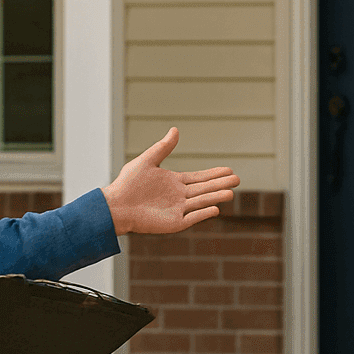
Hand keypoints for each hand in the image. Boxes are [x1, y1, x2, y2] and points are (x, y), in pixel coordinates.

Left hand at [102, 127, 239, 235]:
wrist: (115, 205)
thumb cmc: (127, 183)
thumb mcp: (147, 160)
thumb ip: (163, 147)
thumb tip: (175, 129)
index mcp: (174, 182)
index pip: (199, 178)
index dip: (214, 174)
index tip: (229, 169)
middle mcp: (179, 196)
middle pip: (205, 189)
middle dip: (220, 184)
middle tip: (238, 179)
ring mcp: (177, 210)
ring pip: (201, 203)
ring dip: (215, 197)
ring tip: (231, 193)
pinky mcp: (173, 224)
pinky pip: (192, 219)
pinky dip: (203, 214)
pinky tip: (215, 209)